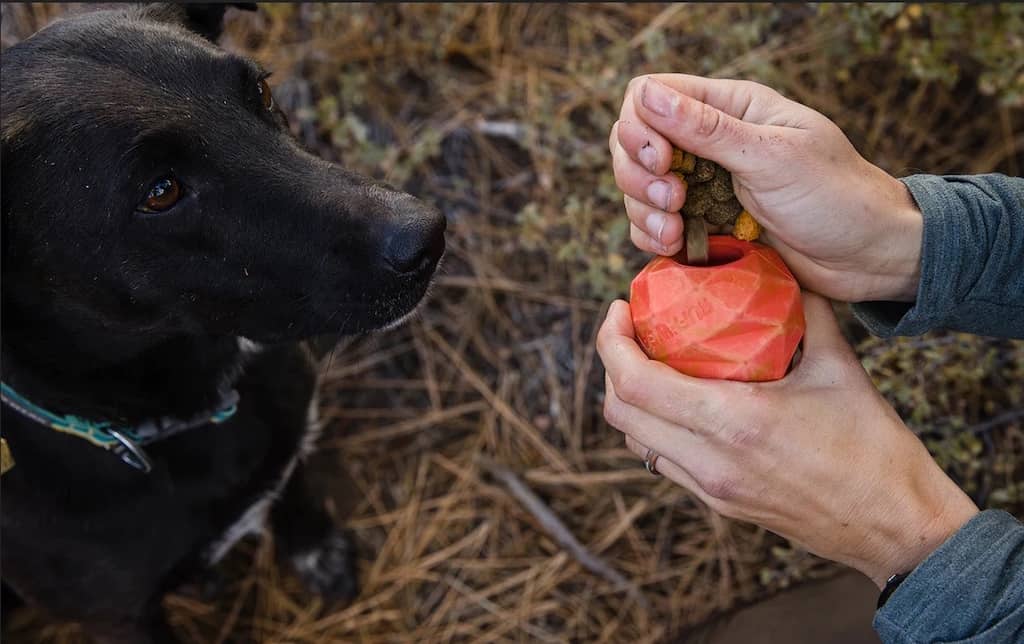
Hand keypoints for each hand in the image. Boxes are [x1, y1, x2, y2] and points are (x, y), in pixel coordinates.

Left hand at [596, 293, 978, 586]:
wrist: (895, 524)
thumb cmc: (874, 447)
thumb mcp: (839, 367)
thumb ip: (809, 311)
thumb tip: (785, 266)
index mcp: (733, 422)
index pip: (636, 382)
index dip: (611, 342)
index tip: (618, 310)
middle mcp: (709, 460)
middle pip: (620, 412)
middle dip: (611, 364)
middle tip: (628, 330)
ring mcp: (710, 488)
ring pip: (635, 441)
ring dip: (629, 398)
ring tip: (647, 360)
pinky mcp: (718, 504)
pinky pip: (663, 461)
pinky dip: (653, 426)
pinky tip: (676, 400)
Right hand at [609, 74, 923, 302]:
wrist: (868, 256)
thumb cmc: (835, 197)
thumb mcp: (772, 157)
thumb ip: (706, 129)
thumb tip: (647, 94)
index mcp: (730, 108)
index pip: (651, 94)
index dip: (641, 126)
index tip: (662, 160)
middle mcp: (710, 141)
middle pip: (633, 141)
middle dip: (638, 173)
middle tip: (672, 199)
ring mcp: (703, 185)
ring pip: (638, 186)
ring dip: (643, 210)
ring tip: (676, 231)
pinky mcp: (704, 224)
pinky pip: (653, 225)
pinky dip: (651, 236)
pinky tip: (674, 245)